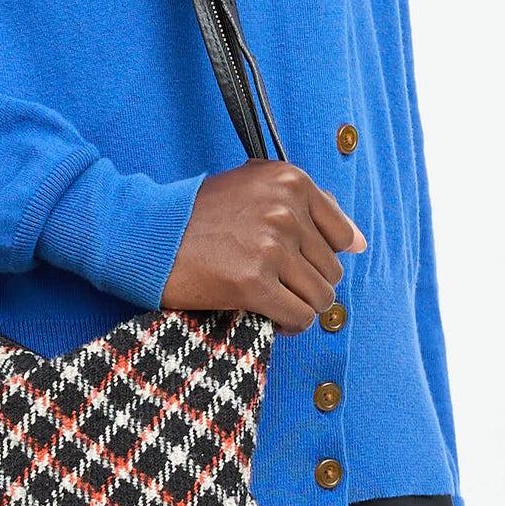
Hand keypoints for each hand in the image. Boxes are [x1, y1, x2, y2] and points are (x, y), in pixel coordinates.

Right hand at [162, 160, 364, 333]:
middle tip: (274, 284)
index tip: (295, 263)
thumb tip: (359, 242)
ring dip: (299, 306)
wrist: (145, 236)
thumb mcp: (253, 187)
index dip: (320, 257)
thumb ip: (307, 207)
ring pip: (321, 297)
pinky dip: (289, 325)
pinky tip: (268, 317)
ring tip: (271, 301)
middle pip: (332, 269)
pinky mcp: (253, 283)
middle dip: (307, 284)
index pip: (342, 234)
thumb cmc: (197, 215)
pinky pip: (299, 317)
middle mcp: (285, 209)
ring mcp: (271, 246)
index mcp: (290, 180)